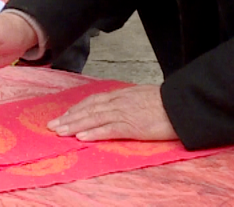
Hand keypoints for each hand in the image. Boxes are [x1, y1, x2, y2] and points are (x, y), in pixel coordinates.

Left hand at [48, 85, 177, 141]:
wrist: (181, 104)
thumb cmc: (166, 102)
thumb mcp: (142, 96)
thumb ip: (128, 100)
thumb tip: (120, 105)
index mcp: (121, 95)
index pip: (93, 101)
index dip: (77, 108)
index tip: (64, 115)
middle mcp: (118, 102)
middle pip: (88, 109)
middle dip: (68, 117)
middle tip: (52, 125)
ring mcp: (124, 113)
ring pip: (93, 119)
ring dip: (74, 125)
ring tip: (60, 131)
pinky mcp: (132, 126)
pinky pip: (108, 129)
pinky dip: (93, 133)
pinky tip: (81, 137)